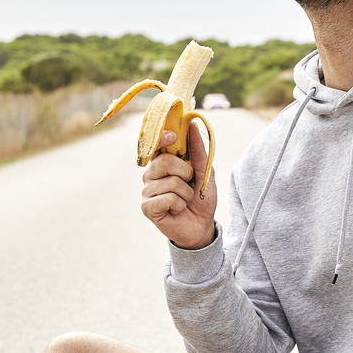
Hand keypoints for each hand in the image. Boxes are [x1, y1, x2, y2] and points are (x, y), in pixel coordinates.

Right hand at [141, 119, 216, 249]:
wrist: (201, 226)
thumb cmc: (201, 198)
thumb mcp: (205, 172)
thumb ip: (199, 151)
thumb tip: (193, 126)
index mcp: (162, 163)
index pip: (155, 145)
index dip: (162, 137)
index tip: (174, 135)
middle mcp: (150, 175)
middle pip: (164, 162)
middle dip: (185, 172)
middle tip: (189, 182)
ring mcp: (147, 191)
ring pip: (170, 183)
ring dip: (186, 193)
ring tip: (185, 200)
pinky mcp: (147, 207)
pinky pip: (168, 198)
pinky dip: (180, 204)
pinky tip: (177, 210)